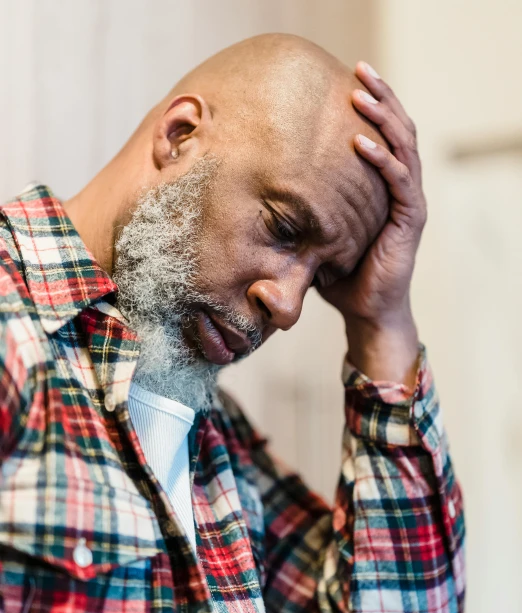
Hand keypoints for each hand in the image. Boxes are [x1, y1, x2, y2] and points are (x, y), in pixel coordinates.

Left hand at [319, 62, 425, 386]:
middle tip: (358, 70)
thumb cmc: (341, 277)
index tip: (343, 81)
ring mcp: (407, 203)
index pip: (380, 136)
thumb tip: (252, 202)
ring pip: (403, 146)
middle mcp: (398, 188)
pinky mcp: (410, 221)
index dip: (369, 107)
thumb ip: (296, 217)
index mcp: (380, 188)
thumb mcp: (313, 238)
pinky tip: (360, 142)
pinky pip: (399, 180)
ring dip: (382, 117)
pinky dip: (382, 159)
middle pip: (396, 130)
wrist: (367, 312)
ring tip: (360, 93)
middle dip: (379, 97)